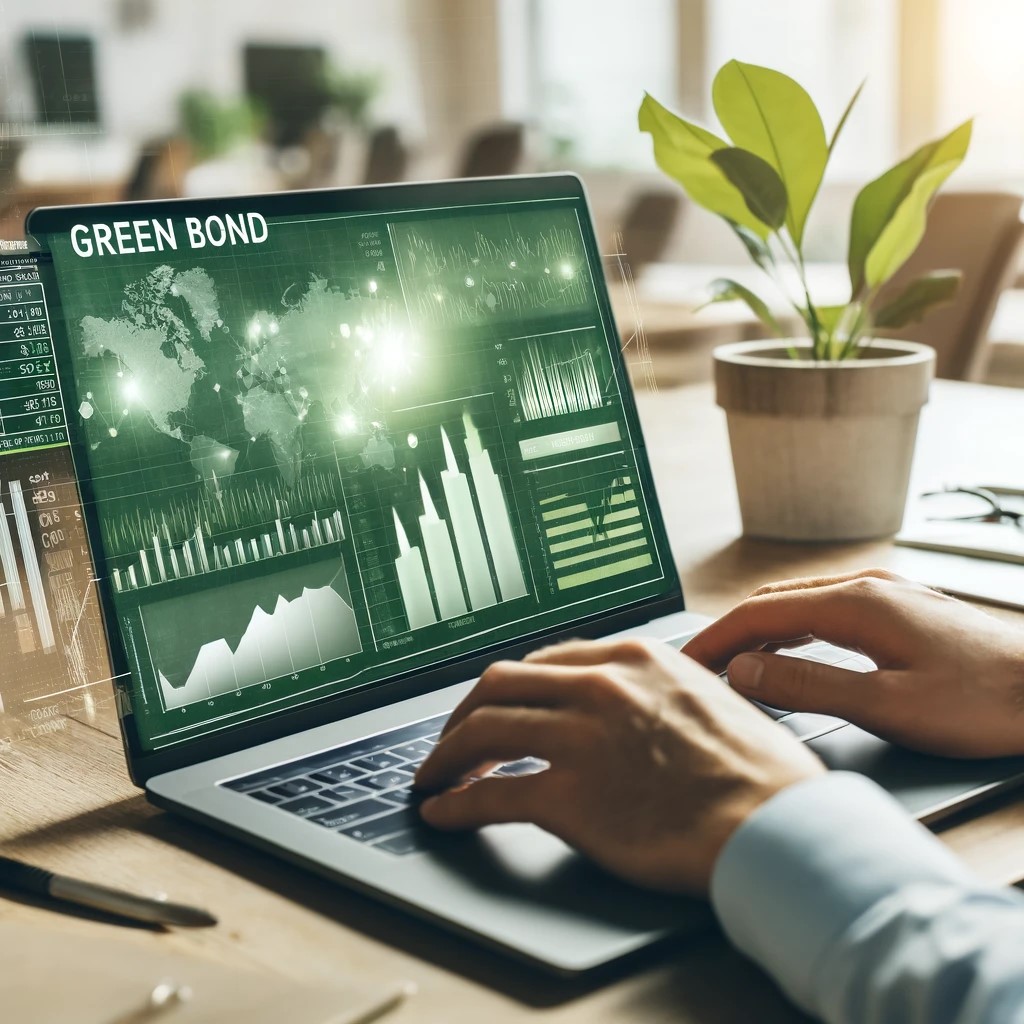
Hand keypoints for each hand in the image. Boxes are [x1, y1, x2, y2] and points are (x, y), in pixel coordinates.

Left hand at [414, 638, 821, 893]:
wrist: (779, 826)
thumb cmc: (760, 772)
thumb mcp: (710, 696)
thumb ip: (660, 688)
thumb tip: (637, 700)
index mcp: (632, 658)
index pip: (544, 660)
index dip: (511, 687)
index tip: (498, 705)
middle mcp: (599, 687)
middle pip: (499, 683)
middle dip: (466, 712)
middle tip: (455, 738)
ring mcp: (581, 738)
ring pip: (484, 729)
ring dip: (448, 753)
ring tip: (436, 774)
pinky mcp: (570, 796)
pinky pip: (490, 795)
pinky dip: (456, 803)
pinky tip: (444, 813)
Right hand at [684, 568, 1023, 758]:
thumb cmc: (986, 702)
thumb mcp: (887, 705)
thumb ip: (808, 685)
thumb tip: (745, 671)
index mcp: (855, 604)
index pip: (757, 614)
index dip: (714, 639)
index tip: (684, 664)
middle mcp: (867, 588)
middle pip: (774, 602)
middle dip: (729, 632)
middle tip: (698, 665)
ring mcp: (887, 595)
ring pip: (801, 604)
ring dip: (760, 631)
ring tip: (732, 661)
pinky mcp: (902, 612)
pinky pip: (827, 612)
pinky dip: (793, 631)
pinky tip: (789, 651)